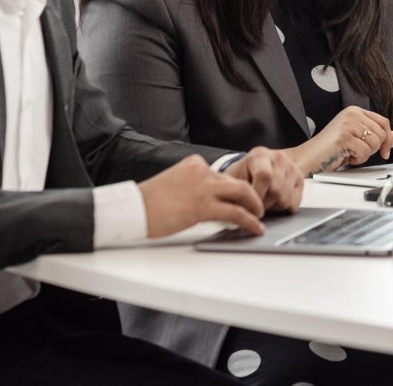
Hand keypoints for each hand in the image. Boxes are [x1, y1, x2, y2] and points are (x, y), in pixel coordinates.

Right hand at [138, 155, 265, 237]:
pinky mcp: (203, 206)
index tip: (244, 199)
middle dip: (252, 196)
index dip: (237, 189)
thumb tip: (210, 202)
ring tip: (260, 217)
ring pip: (243, 194)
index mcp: (195, 164)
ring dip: (255, 207)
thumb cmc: (149, 202)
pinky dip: (249, 221)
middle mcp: (202, 171)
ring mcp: (204, 187)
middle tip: (259, 207)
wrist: (132, 209)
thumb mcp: (175, 185)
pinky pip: (236, 213)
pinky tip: (254, 228)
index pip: (224, 176)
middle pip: (238, 182)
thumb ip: (194, 187)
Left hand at [223, 146, 304, 212]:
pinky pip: (294, 203)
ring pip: (285, 199)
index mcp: (260, 156)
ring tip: (264, 201)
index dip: (257, 195)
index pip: (264, 176)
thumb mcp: (235, 176)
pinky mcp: (300, 179)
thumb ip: (235, 190)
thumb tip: (235, 210)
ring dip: (272, 207)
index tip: (249, 206)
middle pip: (276, 190)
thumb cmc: (245, 173)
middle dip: (263, 204)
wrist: (264, 163)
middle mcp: (279, 159)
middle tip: (254, 206)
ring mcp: (292, 168)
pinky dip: (283, 208)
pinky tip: (274, 201)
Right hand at [294, 106, 392, 174]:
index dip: (386, 139)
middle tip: (356, 152)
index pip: (383, 122)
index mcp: (354, 111)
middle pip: (381, 133)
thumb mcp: (358, 141)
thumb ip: (377, 137)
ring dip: (364, 154)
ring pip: (375, 143)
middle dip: (372, 149)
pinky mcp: (344, 136)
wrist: (308, 159)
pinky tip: (345, 157)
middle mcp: (352, 113)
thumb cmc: (330, 151)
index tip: (384, 152)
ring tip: (349, 153)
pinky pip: (365, 152)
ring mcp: (348, 123)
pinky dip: (357, 159)